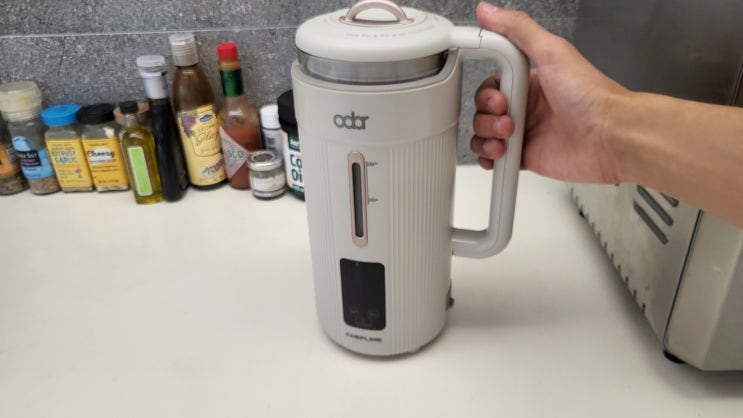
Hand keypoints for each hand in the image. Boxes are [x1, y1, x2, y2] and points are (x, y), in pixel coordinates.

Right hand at [470, 2, 627, 183]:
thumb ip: (518, 30)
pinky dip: (489, 158)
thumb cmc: (591, 96)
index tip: (497, 93)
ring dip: (487, 135)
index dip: (487, 89)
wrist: (610, 136)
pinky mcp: (526, 157)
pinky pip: (496, 158)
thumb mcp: (552, 52)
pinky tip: (499, 153)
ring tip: (508, 135)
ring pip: (485, 133)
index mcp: (531, 80)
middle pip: (484, 110)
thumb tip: (489, 11)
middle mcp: (527, 105)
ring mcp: (526, 132)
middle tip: (507, 114)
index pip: (492, 81)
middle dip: (487, 114)